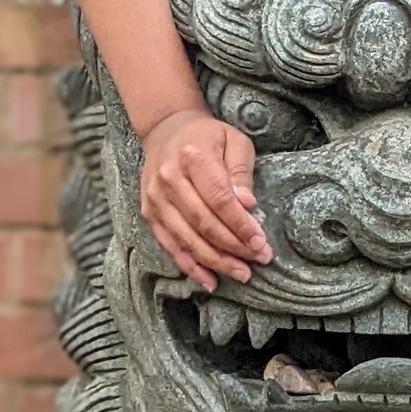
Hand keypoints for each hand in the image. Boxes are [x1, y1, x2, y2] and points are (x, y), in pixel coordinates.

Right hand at [138, 109, 271, 292]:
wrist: (166, 131)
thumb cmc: (208, 137)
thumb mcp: (234, 141)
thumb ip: (241, 171)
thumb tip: (247, 205)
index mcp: (193, 156)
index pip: (219, 198)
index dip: (240, 224)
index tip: (260, 242)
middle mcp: (169, 178)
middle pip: (203, 222)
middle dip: (233, 247)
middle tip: (258, 261)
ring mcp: (155, 198)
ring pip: (187, 238)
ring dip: (215, 261)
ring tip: (241, 273)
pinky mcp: (149, 213)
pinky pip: (170, 245)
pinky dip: (190, 266)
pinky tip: (210, 280)